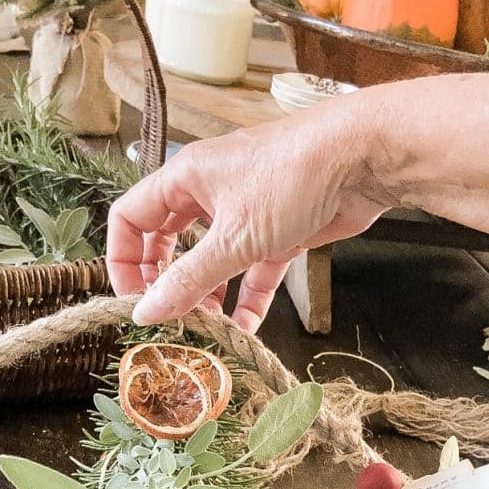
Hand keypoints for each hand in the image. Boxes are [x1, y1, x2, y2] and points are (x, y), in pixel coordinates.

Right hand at [107, 95, 399, 331]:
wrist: (364, 159)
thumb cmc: (293, 177)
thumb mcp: (232, 237)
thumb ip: (189, 278)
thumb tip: (146, 312)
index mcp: (185, 178)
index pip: (131, 218)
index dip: (124, 260)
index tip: (134, 299)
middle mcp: (211, 191)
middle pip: (169, 241)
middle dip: (166, 281)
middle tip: (169, 316)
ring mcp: (247, 211)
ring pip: (213, 259)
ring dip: (207, 294)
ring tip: (207, 328)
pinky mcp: (281, 230)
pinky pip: (254, 270)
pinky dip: (248, 297)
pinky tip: (246, 327)